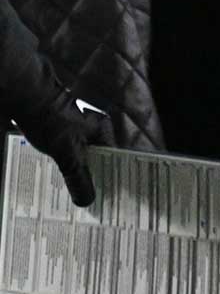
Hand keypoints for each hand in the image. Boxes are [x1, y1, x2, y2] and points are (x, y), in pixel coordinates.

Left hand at [9, 84, 113, 206]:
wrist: (25, 97)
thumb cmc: (51, 119)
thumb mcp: (66, 153)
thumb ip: (78, 177)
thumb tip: (88, 200)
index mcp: (102, 130)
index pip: (112, 160)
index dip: (108, 179)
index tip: (105, 198)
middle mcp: (92, 129)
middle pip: (93, 161)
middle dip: (87, 180)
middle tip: (84, 202)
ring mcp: (74, 130)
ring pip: (76, 159)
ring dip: (70, 175)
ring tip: (67, 196)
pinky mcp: (57, 132)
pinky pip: (62, 154)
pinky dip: (58, 167)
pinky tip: (51, 179)